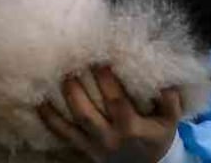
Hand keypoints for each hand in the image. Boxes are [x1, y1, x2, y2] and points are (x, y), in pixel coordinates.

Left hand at [37, 66, 182, 162]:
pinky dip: (51, 122)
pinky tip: (39, 106)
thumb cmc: (157, 140)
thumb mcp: (170, 123)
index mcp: (131, 127)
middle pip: (87, 114)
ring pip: (72, 125)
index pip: (116, 102)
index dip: (107, 82)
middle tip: (69, 68)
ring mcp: (94, 145)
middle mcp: (109, 137)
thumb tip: (166, 82)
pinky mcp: (85, 150)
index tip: (99, 60)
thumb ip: (170, 102)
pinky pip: (64, 136)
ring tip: (52, 82)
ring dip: (60, 104)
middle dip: (76, 91)